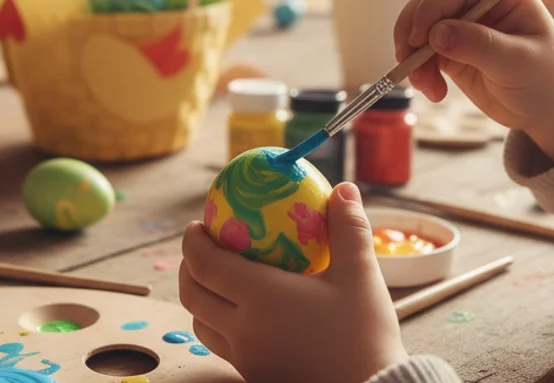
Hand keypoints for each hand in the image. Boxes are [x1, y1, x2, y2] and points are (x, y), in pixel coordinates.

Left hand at [179, 183, 407, 382]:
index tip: (198, 225)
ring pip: (200, 324)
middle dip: (187, 267)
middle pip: (192, 294)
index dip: (193, 242)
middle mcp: (243, 329)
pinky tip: (242, 314)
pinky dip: (216, 323)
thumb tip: (345, 188)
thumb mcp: (361, 275)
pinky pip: (220, 346)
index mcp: (261, 297)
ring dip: (198, 297)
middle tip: (201, 248)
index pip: (205, 264)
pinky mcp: (253, 375)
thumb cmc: (365, 334)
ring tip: (216, 280)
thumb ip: (349, 228)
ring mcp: (245, 357)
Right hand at [394, 0, 553, 161]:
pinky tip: (433, 92)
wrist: (550, 110)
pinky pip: (421, 53)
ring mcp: (461, 25)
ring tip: (425, 86)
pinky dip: (419, 71)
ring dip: (412, 55)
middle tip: (409, 63)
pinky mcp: (450, 49)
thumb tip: (436, 34)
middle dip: (413, 32)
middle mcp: (478, 2)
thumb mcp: (518, 62)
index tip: (420, 39)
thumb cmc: (547, 79)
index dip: (431, 8)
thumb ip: (478, 45)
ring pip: (418, 27)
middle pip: (428, 1)